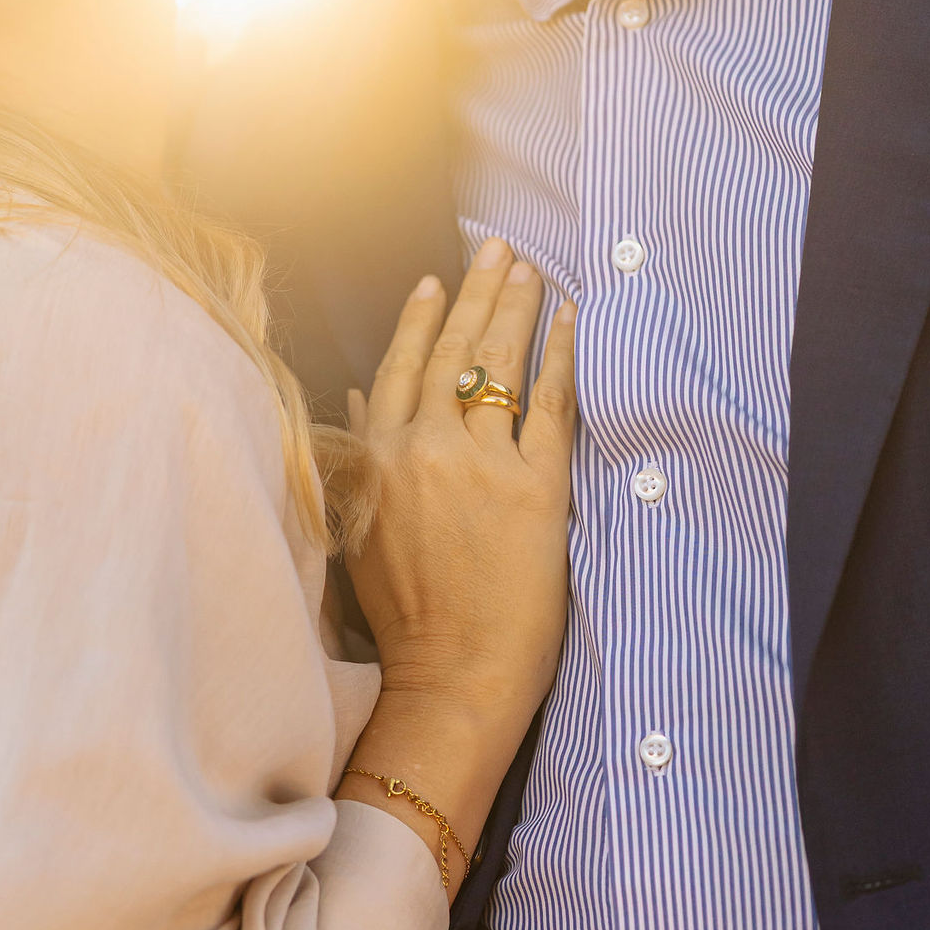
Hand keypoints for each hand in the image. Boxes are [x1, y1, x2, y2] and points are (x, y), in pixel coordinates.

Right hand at [340, 241, 575, 880]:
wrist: (448, 679)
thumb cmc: (405, 622)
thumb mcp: (358, 534)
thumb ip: (358, 459)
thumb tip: (357, 401)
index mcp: (376, 461)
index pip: (400, 367)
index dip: (422, 318)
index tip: (438, 279)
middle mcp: (423, 450)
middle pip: (453, 350)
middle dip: (478, 293)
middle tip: (499, 250)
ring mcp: (479, 464)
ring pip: (498, 364)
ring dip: (517, 309)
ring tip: (530, 270)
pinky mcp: (533, 486)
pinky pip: (551, 403)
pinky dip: (562, 355)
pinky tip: (572, 321)